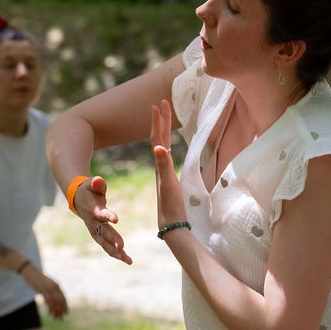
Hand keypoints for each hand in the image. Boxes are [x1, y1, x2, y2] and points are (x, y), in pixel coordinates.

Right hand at [24, 269, 68, 319]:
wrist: (31, 271)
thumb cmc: (38, 279)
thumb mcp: (46, 285)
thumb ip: (50, 291)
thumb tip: (53, 300)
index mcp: (57, 286)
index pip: (63, 298)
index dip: (65, 306)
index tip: (66, 313)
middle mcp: (55, 287)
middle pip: (60, 301)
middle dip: (61, 310)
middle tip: (61, 318)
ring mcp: (49, 288)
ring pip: (55, 301)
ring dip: (56, 311)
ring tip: (56, 318)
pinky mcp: (42, 289)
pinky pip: (48, 300)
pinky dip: (50, 307)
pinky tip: (50, 313)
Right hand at [76, 175, 130, 264]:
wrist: (77, 199)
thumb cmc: (88, 190)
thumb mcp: (91, 184)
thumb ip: (96, 183)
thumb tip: (98, 180)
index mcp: (92, 209)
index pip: (100, 213)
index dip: (107, 215)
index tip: (116, 219)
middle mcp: (93, 222)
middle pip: (103, 232)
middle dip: (112, 240)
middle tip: (122, 247)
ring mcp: (95, 230)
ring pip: (104, 243)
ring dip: (115, 252)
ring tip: (128, 260)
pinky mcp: (99, 234)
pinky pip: (107, 246)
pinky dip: (116, 253)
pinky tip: (127, 260)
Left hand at [151, 100, 186, 229]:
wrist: (172, 227)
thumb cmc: (171, 207)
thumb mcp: (168, 184)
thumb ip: (164, 166)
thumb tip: (159, 146)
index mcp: (160, 165)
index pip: (158, 138)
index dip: (158, 121)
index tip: (158, 104)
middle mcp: (160, 167)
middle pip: (160, 138)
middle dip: (161, 121)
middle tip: (162, 102)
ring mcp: (164, 173)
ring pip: (163, 146)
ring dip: (164, 131)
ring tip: (164, 119)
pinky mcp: (170, 180)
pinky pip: (167, 157)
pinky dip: (168, 146)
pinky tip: (168, 147)